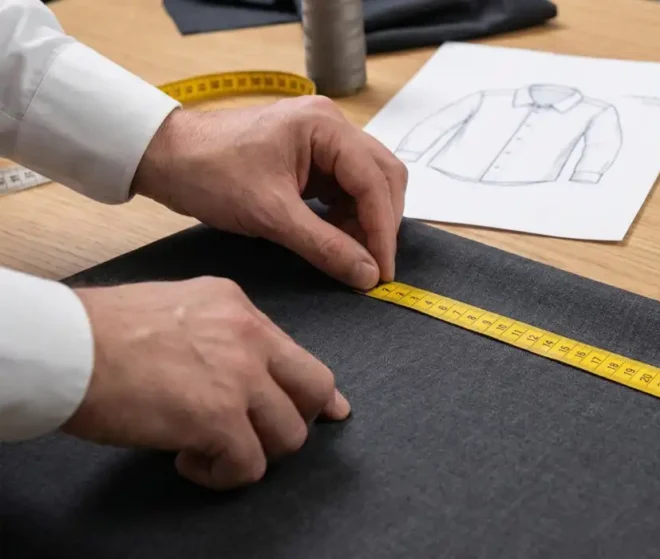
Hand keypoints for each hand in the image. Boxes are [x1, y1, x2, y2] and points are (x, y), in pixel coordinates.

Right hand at [63, 277, 350, 489]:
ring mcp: (240, 378)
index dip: (314, 391)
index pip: (298, 353)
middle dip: (300, 420)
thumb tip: (237, 371)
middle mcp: (250, 338)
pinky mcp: (219, 419)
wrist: (67, 346)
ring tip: (210, 448)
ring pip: (290, 434)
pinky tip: (188, 460)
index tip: (331, 409)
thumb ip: (218, 333)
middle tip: (266, 437)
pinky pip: (249, 465)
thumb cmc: (102, 331)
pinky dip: (223, 475)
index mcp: (240, 309)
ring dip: (255, 452)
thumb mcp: (179, 307)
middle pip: (316, 389)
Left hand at [131, 96, 407, 290]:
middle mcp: (331, 125)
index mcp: (324, 127)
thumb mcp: (270, 215)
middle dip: (380, 223)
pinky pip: (347, 187)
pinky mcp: (312, 156)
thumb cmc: (209, 173)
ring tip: (353, 256)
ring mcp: (323, 139)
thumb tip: (367, 274)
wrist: (164, 157)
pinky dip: (349, 216)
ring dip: (366, 221)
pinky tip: (338, 239)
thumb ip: (325, 246)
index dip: (382, 230)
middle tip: (373, 266)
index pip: (374, 181)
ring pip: (369, 183)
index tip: (382, 270)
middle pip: (383, 177)